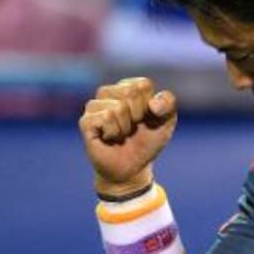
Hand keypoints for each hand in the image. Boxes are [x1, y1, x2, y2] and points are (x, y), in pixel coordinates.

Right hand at [78, 77, 177, 194]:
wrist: (131, 169)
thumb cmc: (147, 142)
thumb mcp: (166, 122)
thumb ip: (168, 104)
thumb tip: (153, 103)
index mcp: (127, 87)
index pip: (142, 84)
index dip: (150, 106)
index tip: (146, 119)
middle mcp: (108, 92)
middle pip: (130, 92)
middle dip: (138, 115)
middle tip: (132, 128)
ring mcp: (94, 106)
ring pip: (118, 107)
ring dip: (126, 127)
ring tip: (121, 135)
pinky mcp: (86, 121)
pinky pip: (106, 118)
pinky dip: (114, 132)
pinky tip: (109, 138)